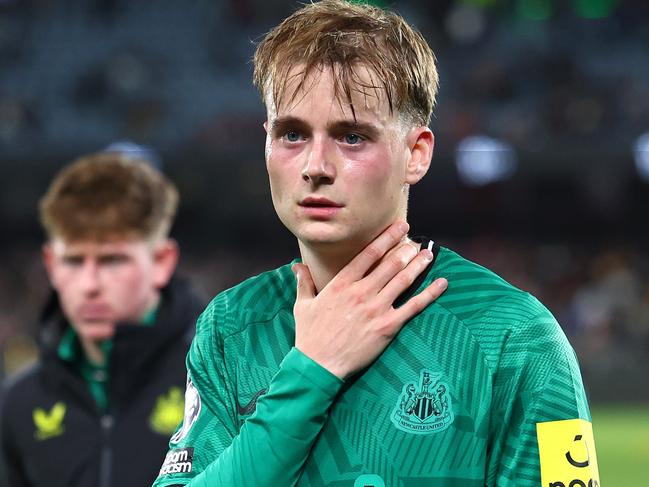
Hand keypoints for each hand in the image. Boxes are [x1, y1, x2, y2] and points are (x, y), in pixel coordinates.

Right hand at [292, 221, 447, 378]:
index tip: (399, 227)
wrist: (318, 364)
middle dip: (406, 249)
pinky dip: (429, 294)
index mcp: (342, 283)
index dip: (386, 238)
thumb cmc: (310, 335)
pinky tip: (441, 283)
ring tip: (429, 255)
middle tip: (416, 241)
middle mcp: (361, 291)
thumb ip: (304, 282)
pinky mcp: (387, 326)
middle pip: (390, 263)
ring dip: (418, 265)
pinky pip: (413, 307)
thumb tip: (297, 266)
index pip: (369, 254)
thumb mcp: (303, 304)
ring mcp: (376, 309)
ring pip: (403, 280)